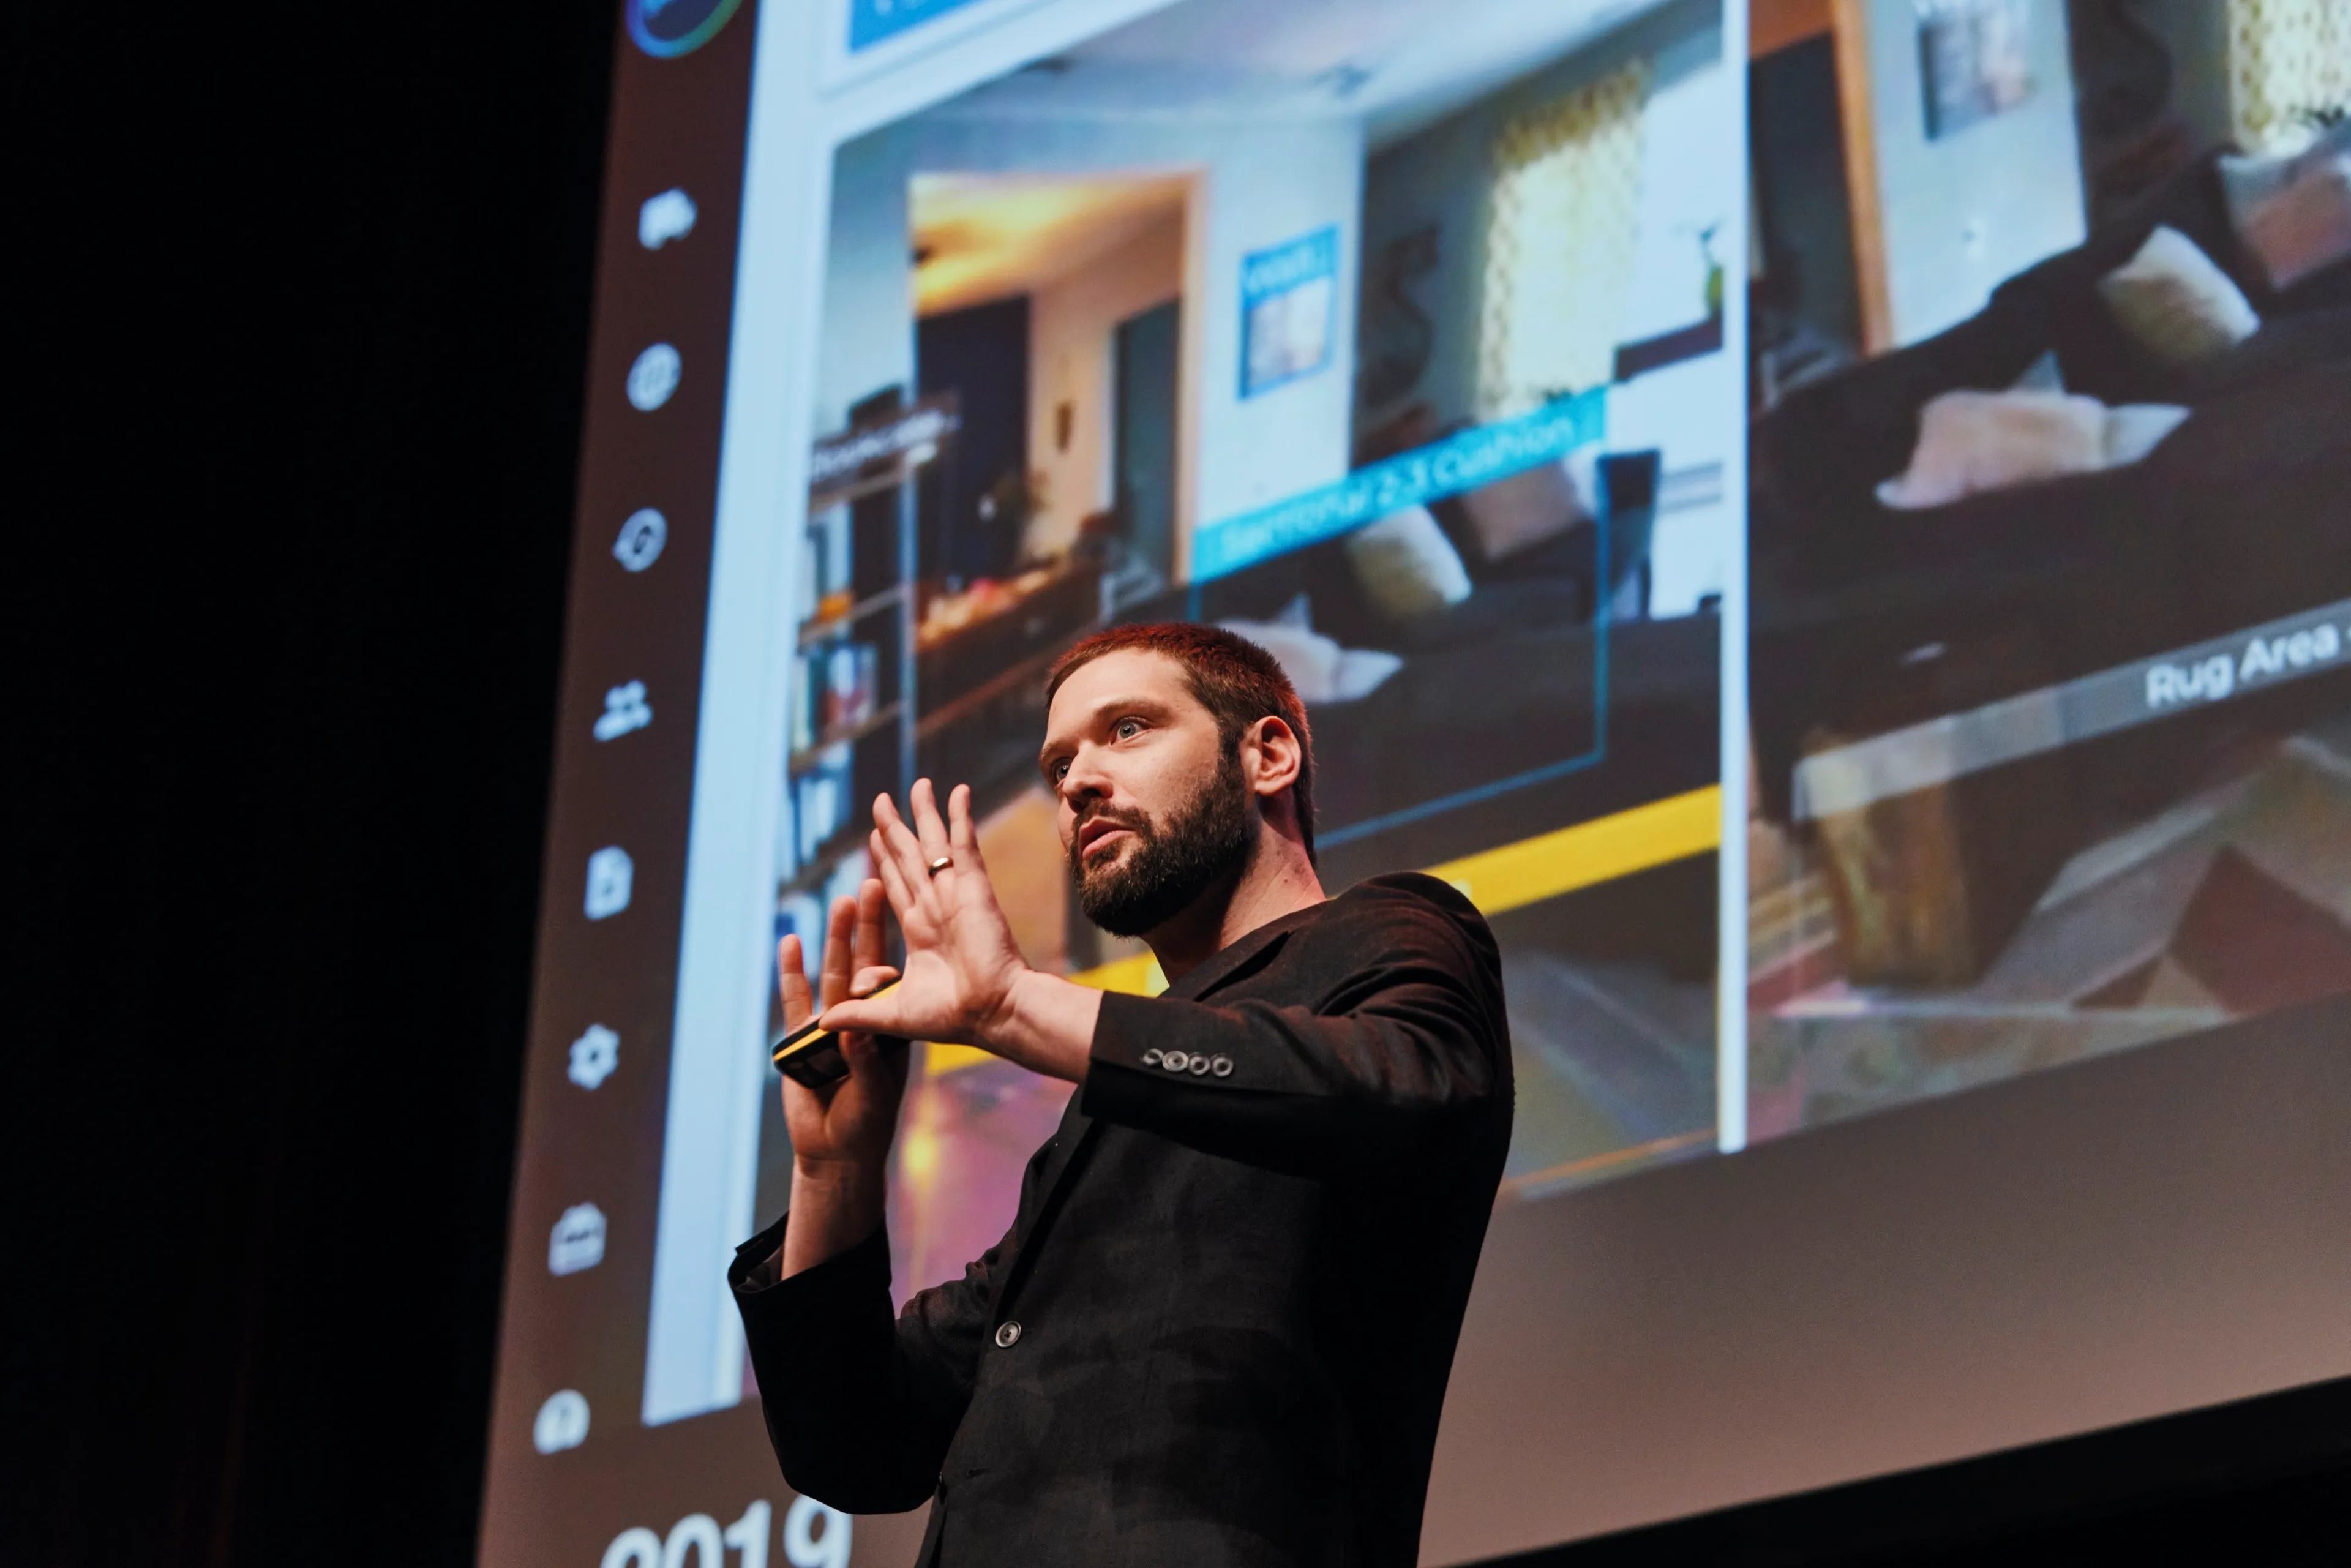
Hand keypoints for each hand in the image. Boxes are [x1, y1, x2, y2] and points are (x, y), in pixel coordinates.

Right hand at [777, 878, 905, 1178]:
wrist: (836, 1150)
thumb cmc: (865, 1124)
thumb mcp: (872, 1094)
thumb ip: (864, 1062)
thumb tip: (852, 1030)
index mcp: (890, 1027)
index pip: (889, 988)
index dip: (885, 969)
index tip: (883, 960)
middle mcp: (863, 1017)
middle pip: (865, 963)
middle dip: (868, 927)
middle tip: (871, 886)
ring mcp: (831, 1023)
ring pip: (833, 973)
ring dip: (836, 938)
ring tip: (841, 902)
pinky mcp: (801, 1036)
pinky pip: (796, 999)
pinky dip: (792, 972)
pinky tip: (790, 941)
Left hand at [820, 779, 1031, 1051]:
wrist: (994, 1013)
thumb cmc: (954, 1017)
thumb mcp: (894, 1014)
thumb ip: (859, 1013)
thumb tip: (822, 1024)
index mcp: (920, 931)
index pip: (896, 886)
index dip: (884, 861)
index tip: (874, 837)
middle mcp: (936, 907)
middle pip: (909, 857)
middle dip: (896, 829)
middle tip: (882, 801)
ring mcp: (955, 894)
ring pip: (934, 843)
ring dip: (925, 813)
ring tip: (918, 783)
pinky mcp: (973, 888)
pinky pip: (964, 845)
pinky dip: (961, 816)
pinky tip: (959, 791)